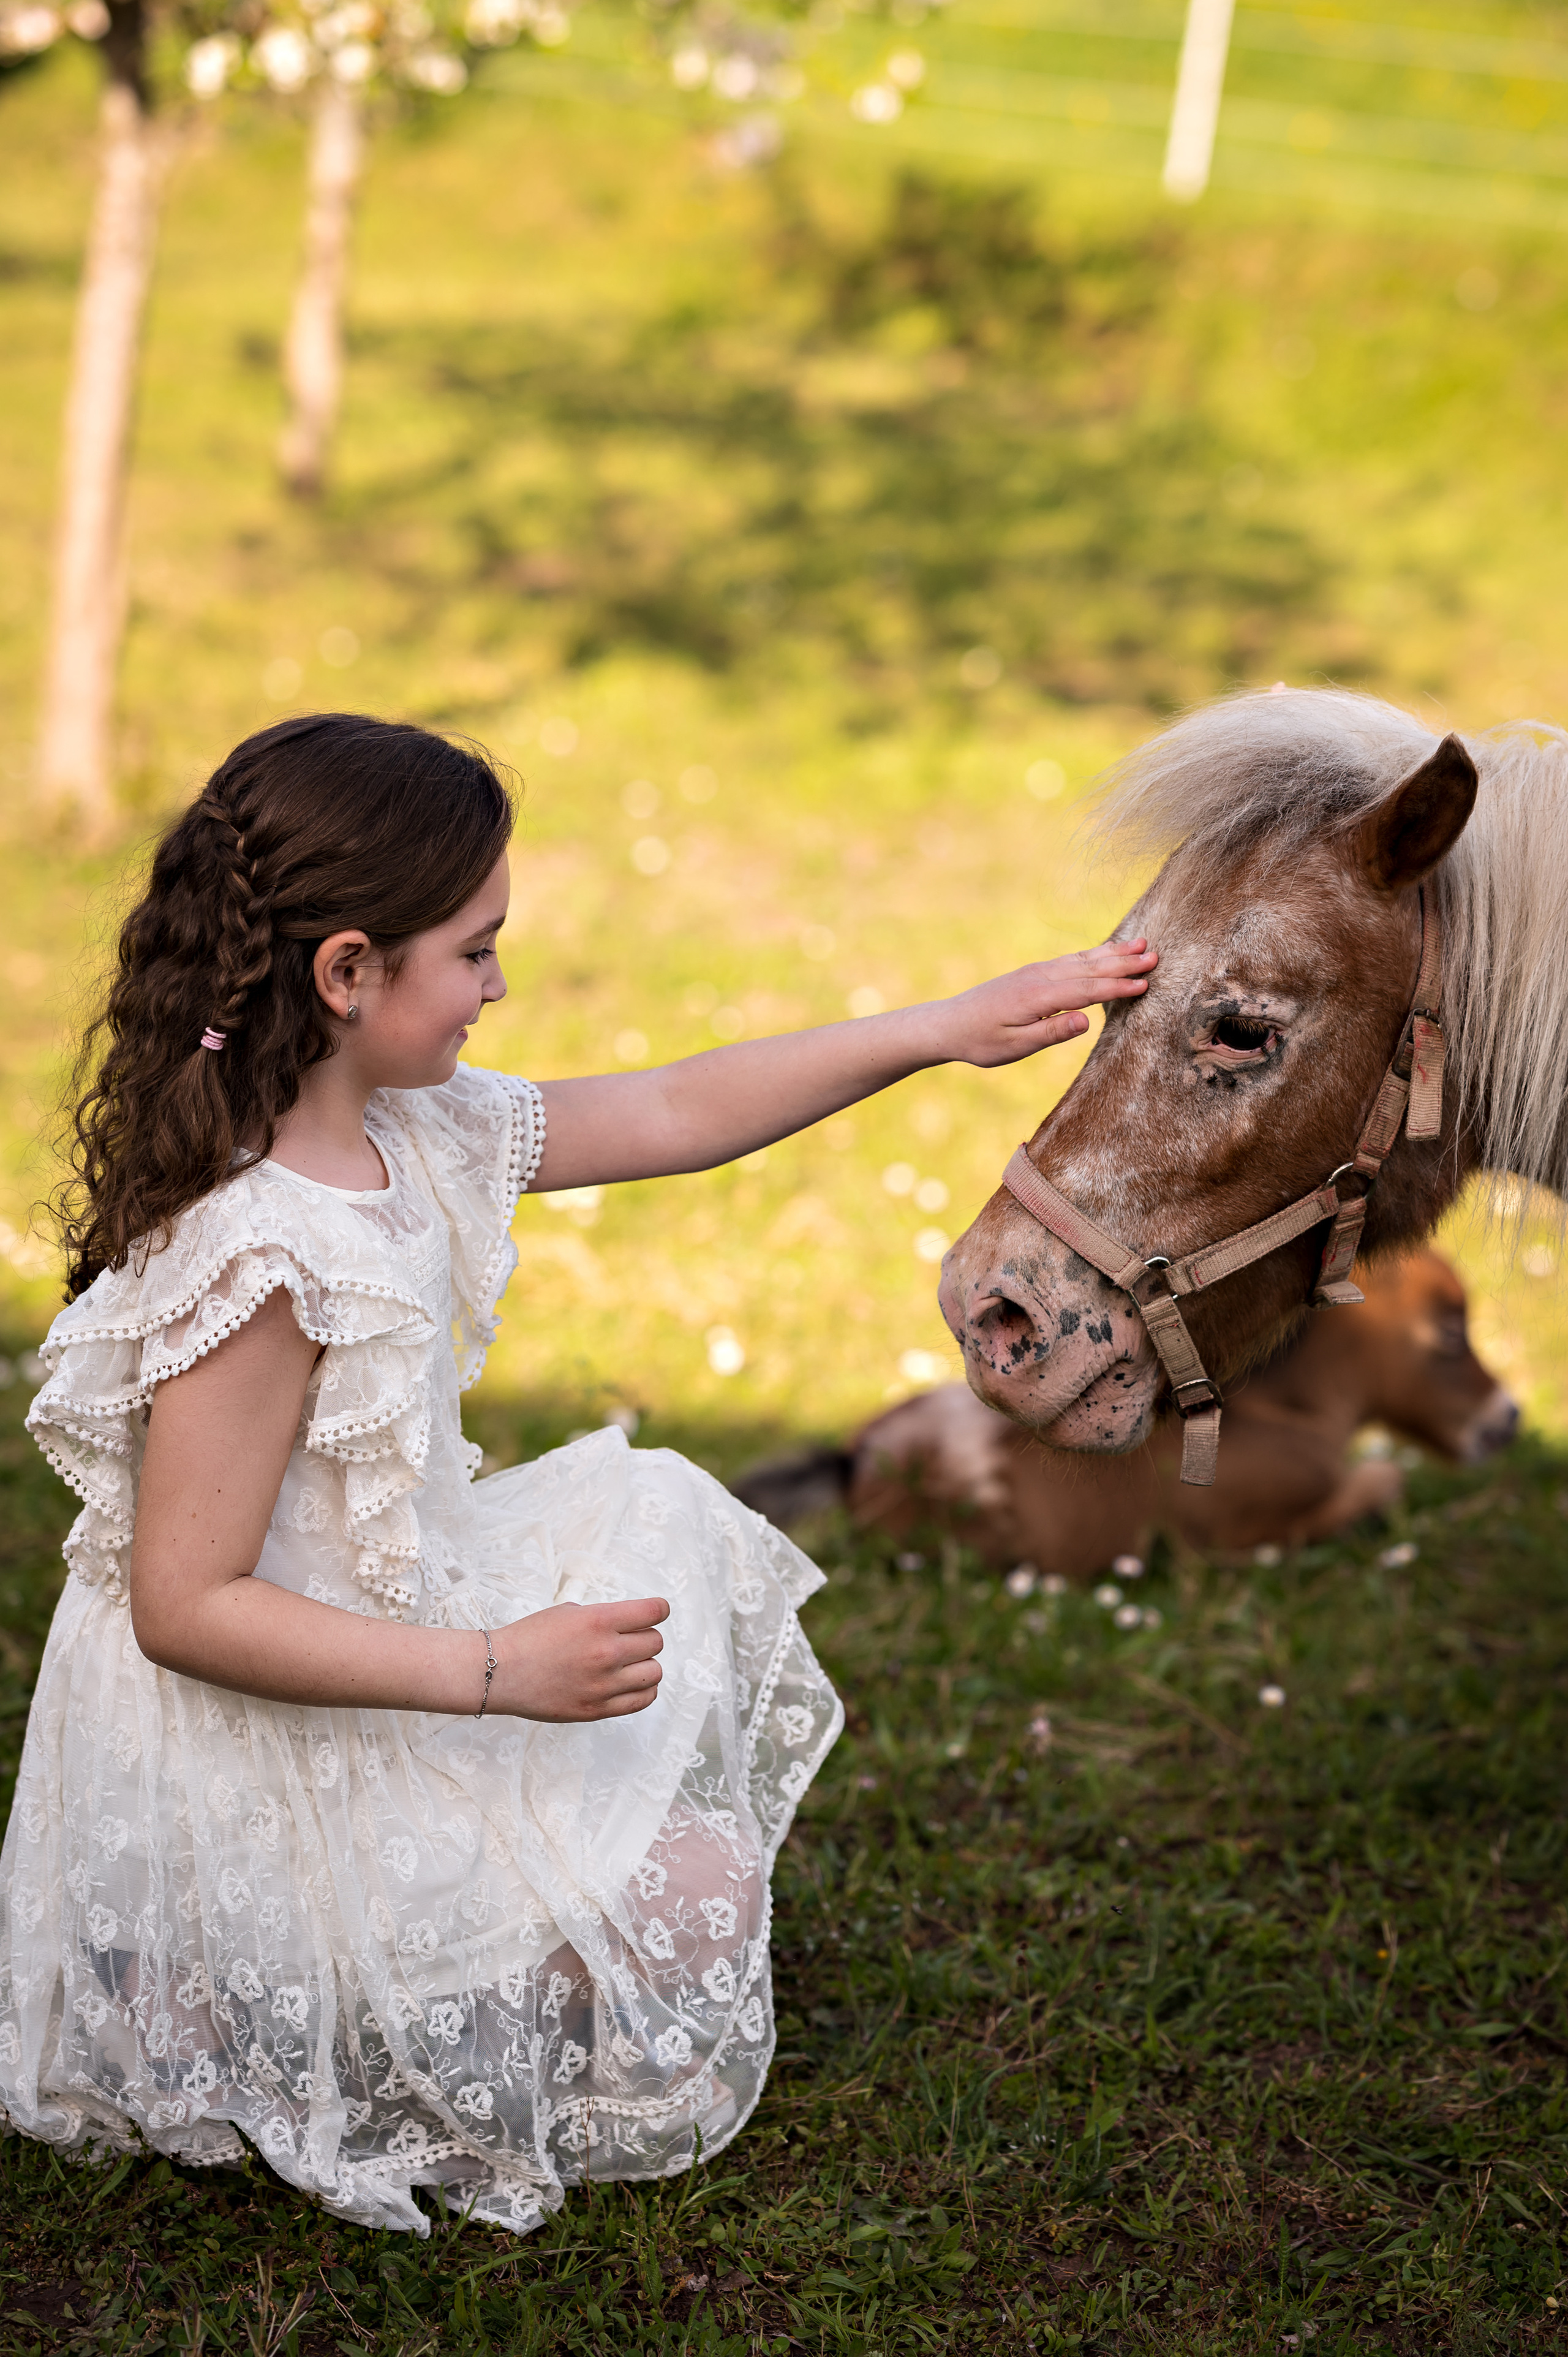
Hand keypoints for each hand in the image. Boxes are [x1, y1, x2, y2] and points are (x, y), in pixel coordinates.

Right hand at [488, 1596, 669, 1721]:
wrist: (500, 1672)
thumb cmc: (530, 1637)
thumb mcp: (569, 1612)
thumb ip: (603, 1618)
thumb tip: (629, 1625)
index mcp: (599, 1621)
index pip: (653, 1612)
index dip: (659, 1610)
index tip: (657, 1611)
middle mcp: (606, 1652)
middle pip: (655, 1643)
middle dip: (646, 1638)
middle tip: (630, 1639)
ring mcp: (603, 1684)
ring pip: (654, 1672)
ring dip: (646, 1664)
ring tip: (630, 1663)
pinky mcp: (597, 1709)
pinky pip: (642, 1700)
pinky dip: (645, 1689)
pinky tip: (632, 1683)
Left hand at [933, 939, 1156, 1067]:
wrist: (950, 1023)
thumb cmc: (982, 1041)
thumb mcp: (1015, 1046)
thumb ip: (1051, 1032)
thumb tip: (1086, 1020)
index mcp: (1038, 997)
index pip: (1087, 990)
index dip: (1118, 986)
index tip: (1146, 983)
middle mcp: (1040, 978)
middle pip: (1090, 968)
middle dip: (1123, 962)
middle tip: (1155, 955)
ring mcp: (1037, 972)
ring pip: (1082, 959)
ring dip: (1112, 952)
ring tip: (1140, 944)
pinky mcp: (1033, 973)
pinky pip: (1070, 960)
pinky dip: (1093, 954)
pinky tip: (1105, 951)